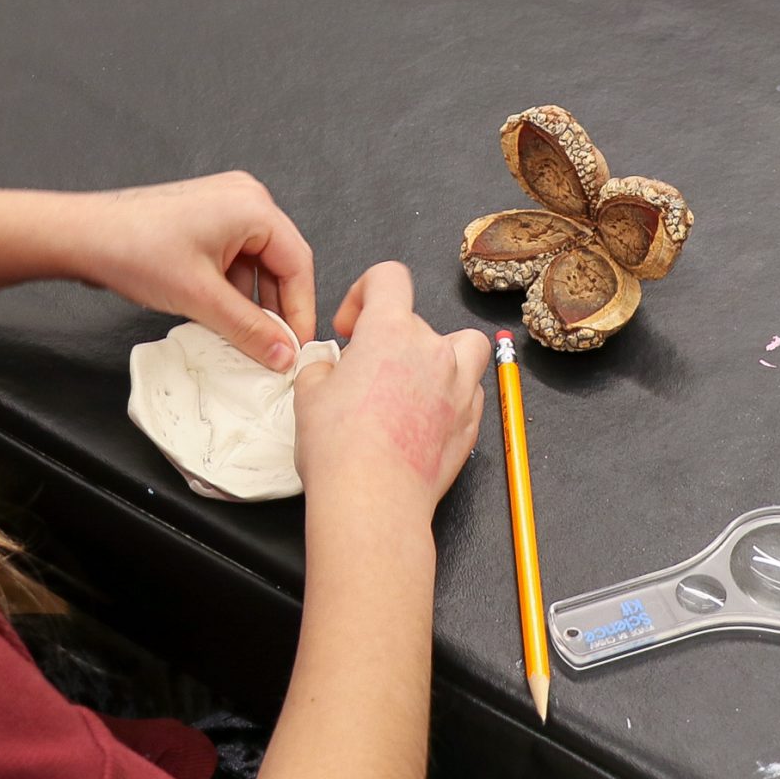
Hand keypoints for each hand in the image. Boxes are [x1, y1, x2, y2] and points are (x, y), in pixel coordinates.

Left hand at [74, 173, 316, 369]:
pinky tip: (220, 319)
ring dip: (251, 303)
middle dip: (276, 308)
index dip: (301, 310)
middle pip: (280, 264)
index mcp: (253, 206)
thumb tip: (283, 354)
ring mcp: (223, 208)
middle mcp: (244, 200)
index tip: (296, 347)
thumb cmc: (133, 249)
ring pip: (255, 266)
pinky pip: (233, 261)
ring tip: (243, 339)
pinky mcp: (204, 222)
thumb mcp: (200, 298)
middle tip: (275, 349)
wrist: (82, 235)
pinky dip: (231, 291)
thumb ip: (249, 329)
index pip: (298, 264)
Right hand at [292, 264, 489, 514]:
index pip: (389, 277)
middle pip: (418, 320)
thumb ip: (320, 367)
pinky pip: (469, 393)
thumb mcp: (309, 394)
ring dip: (441, 356)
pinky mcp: (471, 424)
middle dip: (390, 340)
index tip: (350, 325)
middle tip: (364, 373)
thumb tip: (327, 366)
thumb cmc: (340, 448)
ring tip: (413, 382)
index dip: (364, 293)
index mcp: (391, 331)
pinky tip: (424, 420)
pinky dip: (451, 396)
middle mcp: (433, 351)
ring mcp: (459, 387)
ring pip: (466, 348)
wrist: (374, 501)